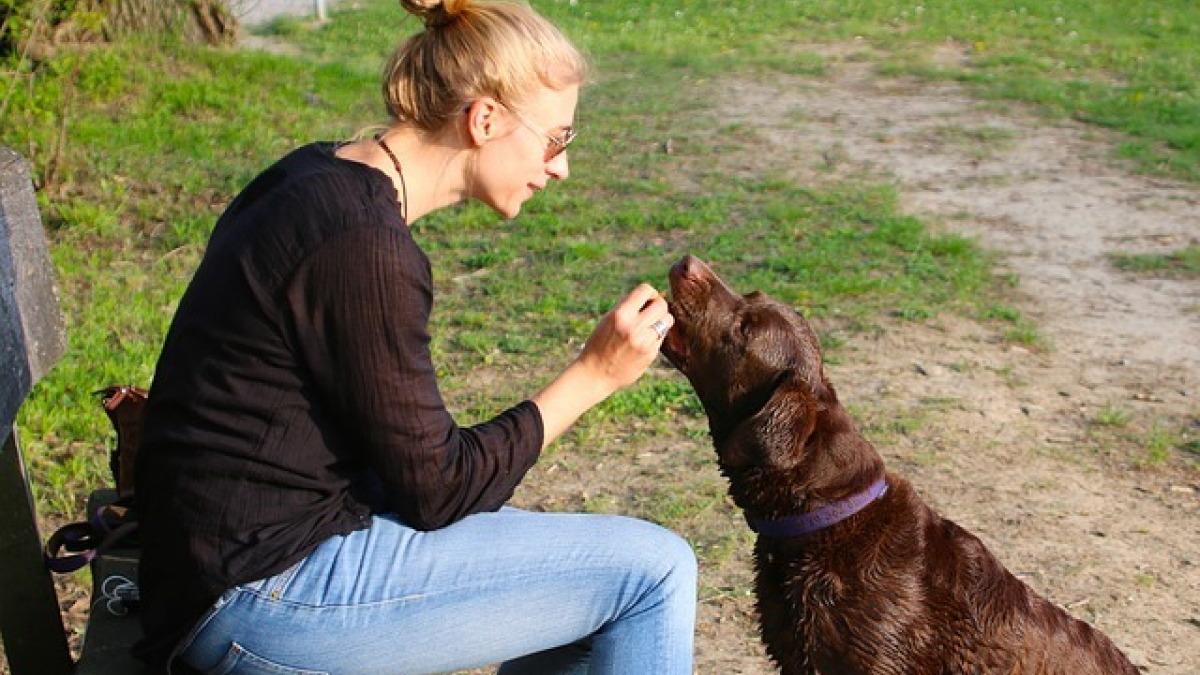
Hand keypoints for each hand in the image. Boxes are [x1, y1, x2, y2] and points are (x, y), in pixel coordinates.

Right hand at [531, 283, 672, 449]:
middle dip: (658, 306)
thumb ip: (627, 307)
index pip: (645, 290)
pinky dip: (656, 336)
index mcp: (620, 315)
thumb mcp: (608, 320)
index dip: (650, 293)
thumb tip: (649, 296)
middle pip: (661, 305)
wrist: (595, 374)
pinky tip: (644, 342)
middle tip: (651, 312)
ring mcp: (644, 342)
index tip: (647, 300)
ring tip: (650, 326)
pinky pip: (661, 337)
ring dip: (661, 320)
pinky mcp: (650, 354)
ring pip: (667, 321)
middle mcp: (634, 327)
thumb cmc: (600, 344)